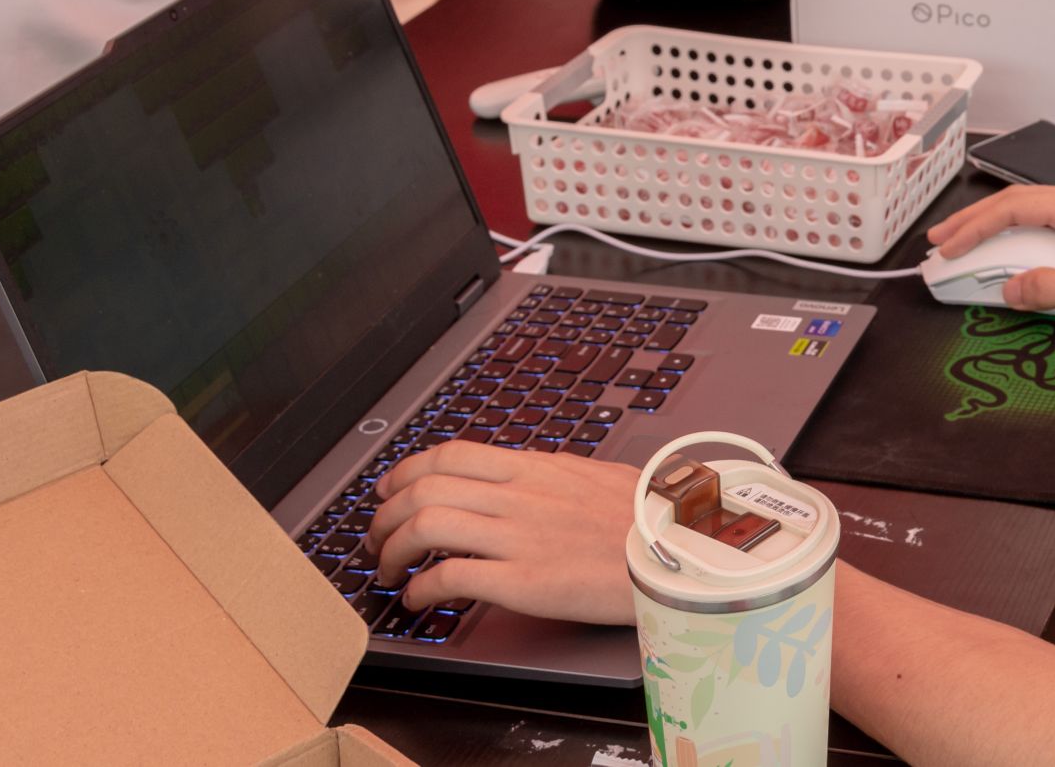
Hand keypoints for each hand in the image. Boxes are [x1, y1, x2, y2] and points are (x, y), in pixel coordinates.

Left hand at [367, 440, 638, 624]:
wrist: (678, 550)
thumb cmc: (645, 519)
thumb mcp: (592, 478)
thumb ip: (548, 479)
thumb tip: (520, 480)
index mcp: (535, 469)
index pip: (451, 455)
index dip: (406, 471)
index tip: (390, 490)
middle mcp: (519, 497)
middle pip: (425, 487)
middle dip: (385, 514)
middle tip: (376, 538)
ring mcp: (518, 536)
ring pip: (426, 525)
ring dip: (393, 550)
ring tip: (388, 571)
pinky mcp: (523, 580)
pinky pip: (450, 576)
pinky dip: (421, 587)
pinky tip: (419, 599)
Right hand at [926, 184, 1054, 319]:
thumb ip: (1053, 289)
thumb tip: (1008, 289)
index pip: (1013, 208)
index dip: (974, 228)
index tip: (947, 249)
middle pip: (1016, 203)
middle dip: (974, 221)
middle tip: (939, 241)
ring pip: (1032, 210)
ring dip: (996, 227)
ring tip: (966, 244)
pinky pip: (1050, 222)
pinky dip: (1021, 235)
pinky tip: (1013, 250)